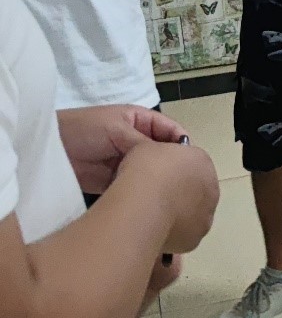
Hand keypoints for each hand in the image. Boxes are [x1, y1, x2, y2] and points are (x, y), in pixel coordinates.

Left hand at [57, 105, 190, 193]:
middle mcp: (137, 141)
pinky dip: (140, 192)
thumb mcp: (116, 128)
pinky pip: (133, 185)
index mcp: (141, 122)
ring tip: (169, 193)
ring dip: (155, 180)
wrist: (48, 149)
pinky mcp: (114, 181)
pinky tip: (149, 200)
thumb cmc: (83, 129)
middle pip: (162, 153)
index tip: (191, 162)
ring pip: (149, 171)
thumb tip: (169, 157)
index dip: (181, 144)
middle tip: (183, 183)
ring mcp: (126, 161)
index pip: (170, 131)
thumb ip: (143, 141)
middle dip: (171, 165)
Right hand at [121, 141, 219, 253]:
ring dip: (178, 216)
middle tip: (154, 198)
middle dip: (179, 194)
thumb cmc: (146, 170)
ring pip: (192, 215)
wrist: (144, 202)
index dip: (174, 172)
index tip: (156, 177)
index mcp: (204, 161)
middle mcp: (212, 188)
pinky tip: (153, 232)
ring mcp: (206, 216)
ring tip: (152, 217)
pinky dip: (171, 235)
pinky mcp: (195, 239)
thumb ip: (158, 154)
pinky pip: (182, 236)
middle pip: (195, 191)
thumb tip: (154, 161)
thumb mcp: (148, 149)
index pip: (192, 166)